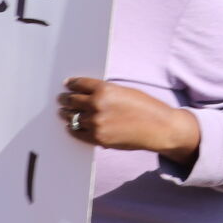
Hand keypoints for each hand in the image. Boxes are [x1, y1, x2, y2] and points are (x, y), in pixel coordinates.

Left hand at [60, 78, 199, 163]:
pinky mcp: (97, 138)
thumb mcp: (126, 93)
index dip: (72, 84)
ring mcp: (96, 123)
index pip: (80, 84)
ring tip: (64, 112)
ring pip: (72, 117)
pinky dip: (72, 128)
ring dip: (67, 113)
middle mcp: (98, 105)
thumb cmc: (147, 108)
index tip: (67, 85)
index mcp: (106, 90)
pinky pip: (77, 132)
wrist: (161, 128)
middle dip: (65, 99)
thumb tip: (87, 95)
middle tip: (61, 99)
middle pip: (72, 100)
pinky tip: (71, 125)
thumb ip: (106, 93)